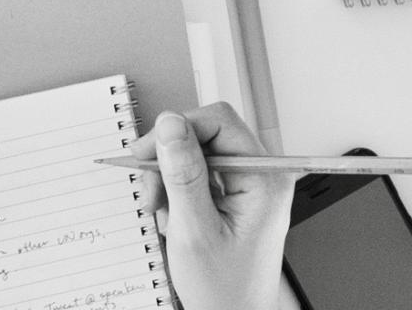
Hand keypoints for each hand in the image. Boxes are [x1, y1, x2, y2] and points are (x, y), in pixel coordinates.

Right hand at [128, 103, 295, 309]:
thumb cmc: (223, 289)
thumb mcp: (194, 230)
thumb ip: (183, 174)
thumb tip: (171, 126)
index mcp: (265, 179)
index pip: (220, 123)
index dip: (178, 130)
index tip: (146, 152)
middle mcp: (263, 176)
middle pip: (208, 136)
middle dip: (171, 160)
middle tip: (151, 191)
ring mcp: (250, 186)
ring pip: (199, 155)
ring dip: (171, 179)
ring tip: (162, 212)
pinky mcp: (236, 196)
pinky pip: (201, 175)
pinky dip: (179, 192)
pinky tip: (174, 218)